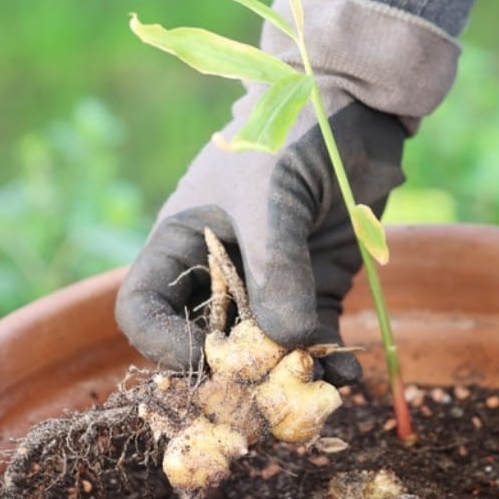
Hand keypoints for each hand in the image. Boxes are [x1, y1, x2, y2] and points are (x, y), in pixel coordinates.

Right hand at [116, 98, 405, 384]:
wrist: (355, 103)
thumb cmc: (291, 135)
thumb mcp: (273, 199)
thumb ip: (276, 270)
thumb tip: (286, 345)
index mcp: (180, 243)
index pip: (143, 310)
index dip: (162, 343)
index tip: (208, 357)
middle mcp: (216, 272)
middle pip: (203, 344)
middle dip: (230, 374)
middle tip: (265, 395)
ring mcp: (267, 285)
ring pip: (260, 352)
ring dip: (284, 377)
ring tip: (316, 389)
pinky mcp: (314, 289)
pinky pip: (311, 340)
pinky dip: (325, 361)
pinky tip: (347, 373)